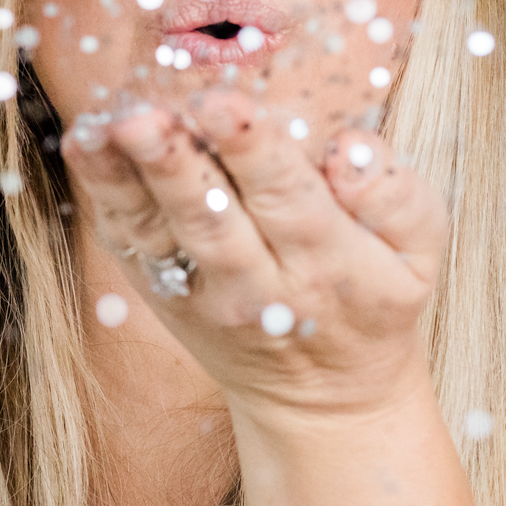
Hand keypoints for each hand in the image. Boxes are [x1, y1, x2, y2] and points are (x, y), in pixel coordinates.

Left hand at [60, 89, 449, 424]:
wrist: (324, 401)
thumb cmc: (374, 299)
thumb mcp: (419, 256)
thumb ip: (396, 196)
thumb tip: (348, 147)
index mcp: (325, 264)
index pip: (288, 200)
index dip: (254, 151)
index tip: (224, 103)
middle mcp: (254, 284)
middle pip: (211, 220)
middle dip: (176, 166)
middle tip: (144, 118)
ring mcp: (198, 292)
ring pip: (158, 231)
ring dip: (126, 178)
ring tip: (103, 129)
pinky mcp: (158, 290)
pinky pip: (127, 241)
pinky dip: (103, 194)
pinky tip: (87, 145)